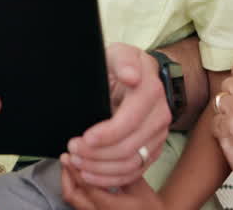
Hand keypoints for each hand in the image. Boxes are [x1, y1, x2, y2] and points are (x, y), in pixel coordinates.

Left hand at [60, 157, 164, 209]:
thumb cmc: (150, 208)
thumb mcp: (141, 188)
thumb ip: (123, 172)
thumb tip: (107, 151)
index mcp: (109, 207)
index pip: (86, 185)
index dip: (76, 168)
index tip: (71, 154)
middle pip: (72, 195)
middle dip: (67, 174)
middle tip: (67, 157)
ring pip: (73, 198)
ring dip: (70, 180)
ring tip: (72, 164)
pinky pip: (79, 201)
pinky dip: (77, 187)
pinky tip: (81, 175)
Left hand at [64, 43, 170, 186]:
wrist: (137, 75)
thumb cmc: (121, 65)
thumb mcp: (119, 54)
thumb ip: (123, 62)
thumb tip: (131, 76)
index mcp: (151, 91)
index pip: (130, 120)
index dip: (107, 134)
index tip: (83, 138)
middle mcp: (160, 115)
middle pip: (130, 146)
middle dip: (98, 154)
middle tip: (73, 151)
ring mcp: (159, 135)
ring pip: (132, 163)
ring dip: (102, 169)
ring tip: (78, 164)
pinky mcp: (153, 149)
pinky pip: (135, 172)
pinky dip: (111, 178)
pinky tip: (90, 175)